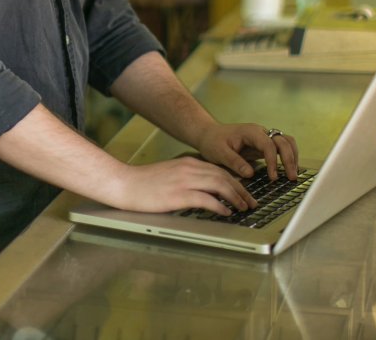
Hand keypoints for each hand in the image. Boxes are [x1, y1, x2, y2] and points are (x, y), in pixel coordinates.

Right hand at [106, 156, 256, 215]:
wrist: (124, 183)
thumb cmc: (143, 183)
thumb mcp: (169, 174)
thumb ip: (186, 177)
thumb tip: (203, 189)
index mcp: (187, 163)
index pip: (219, 170)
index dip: (235, 182)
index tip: (244, 192)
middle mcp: (189, 168)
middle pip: (224, 176)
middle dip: (241, 190)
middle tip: (251, 202)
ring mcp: (184, 181)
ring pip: (219, 185)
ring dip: (235, 197)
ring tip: (243, 208)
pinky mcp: (178, 195)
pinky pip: (206, 199)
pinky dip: (220, 206)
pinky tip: (226, 212)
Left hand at [194, 123, 298, 181]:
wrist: (209, 135)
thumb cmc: (212, 142)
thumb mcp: (219, 153)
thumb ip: (234, 162)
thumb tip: (250, 173)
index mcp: (250, 132)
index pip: (268, 144)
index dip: (273, 161)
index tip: (273, 177)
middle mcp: (260, 132)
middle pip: (283, 141)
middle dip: (289, 159)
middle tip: (291, 177)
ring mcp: (263, 138)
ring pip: (286, 142)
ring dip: (292, 157)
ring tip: (293, 175)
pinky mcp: (264, 145)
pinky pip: (281, 149)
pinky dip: (288, 158)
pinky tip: (288, 171)